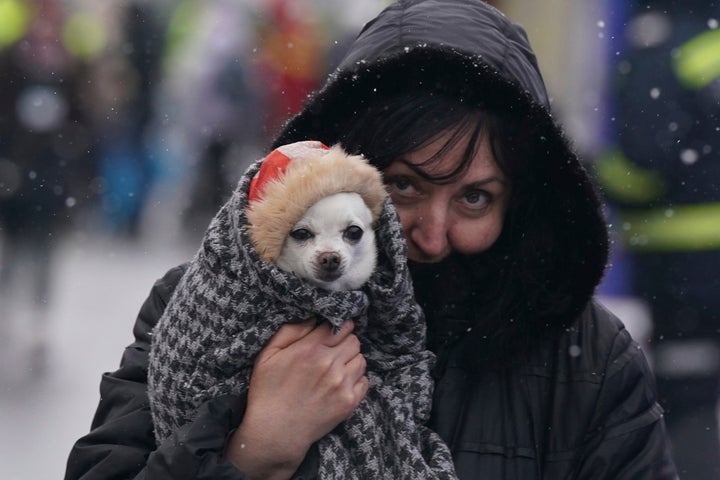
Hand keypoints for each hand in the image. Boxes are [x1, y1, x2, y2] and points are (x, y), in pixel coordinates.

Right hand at [226, 319, 367, 478]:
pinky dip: (357, 378)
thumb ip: (290, 331)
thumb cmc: (268, 392)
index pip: (338, 326)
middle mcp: (329, 364)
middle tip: (334, 349)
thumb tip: (312, 318)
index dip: (335, 327)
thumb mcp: (268, 355)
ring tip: (337, 366)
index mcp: (310, 349)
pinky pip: (365, 379)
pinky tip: (342, 382)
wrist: (276, 432)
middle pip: (353, 340)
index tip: (331, 332)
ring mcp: (342, 384)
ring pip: (360, 358)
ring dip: (351, 359)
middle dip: (345, 341)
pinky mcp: (349, 401)